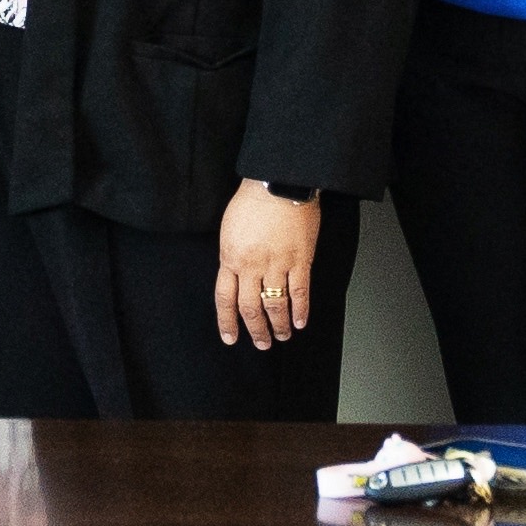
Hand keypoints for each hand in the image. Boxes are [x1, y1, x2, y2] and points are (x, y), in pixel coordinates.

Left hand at [216, 181, 324, 348]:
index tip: (230, 337)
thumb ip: (232, 254)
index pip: (225, 298)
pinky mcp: (300, 259)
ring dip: (279, 325)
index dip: (227, 321)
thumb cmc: (253, 199)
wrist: (278, 182)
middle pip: (250, 307)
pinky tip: (300, 321)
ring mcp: (277, 263)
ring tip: (282, 336)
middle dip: (256, 330)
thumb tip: (236, 274)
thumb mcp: (230, 228)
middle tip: (261, 343)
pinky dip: (301, 310)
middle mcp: (251, 265)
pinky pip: (300, 292)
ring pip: (275, 304)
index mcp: (231, 257)